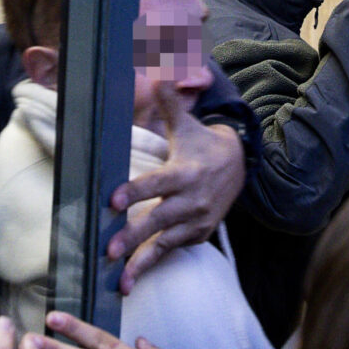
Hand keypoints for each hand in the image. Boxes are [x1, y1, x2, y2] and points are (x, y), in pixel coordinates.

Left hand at [108, 82, 245, 292]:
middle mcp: (192, 200)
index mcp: (185, 172)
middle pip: (158, 220)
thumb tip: (157, 66)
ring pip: (166, 244)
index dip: (136, 191)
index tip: (113, 200)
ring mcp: (197, 221)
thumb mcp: (185, 124)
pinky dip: (153, 265)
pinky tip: (130, 281)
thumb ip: (166, 101)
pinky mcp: (199, 235)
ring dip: (142, 262)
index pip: (157, 183)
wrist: (240, 166)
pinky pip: (173, 251)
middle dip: (133, 236)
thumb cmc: (202, 143)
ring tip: (119, 282)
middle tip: (108, 249)